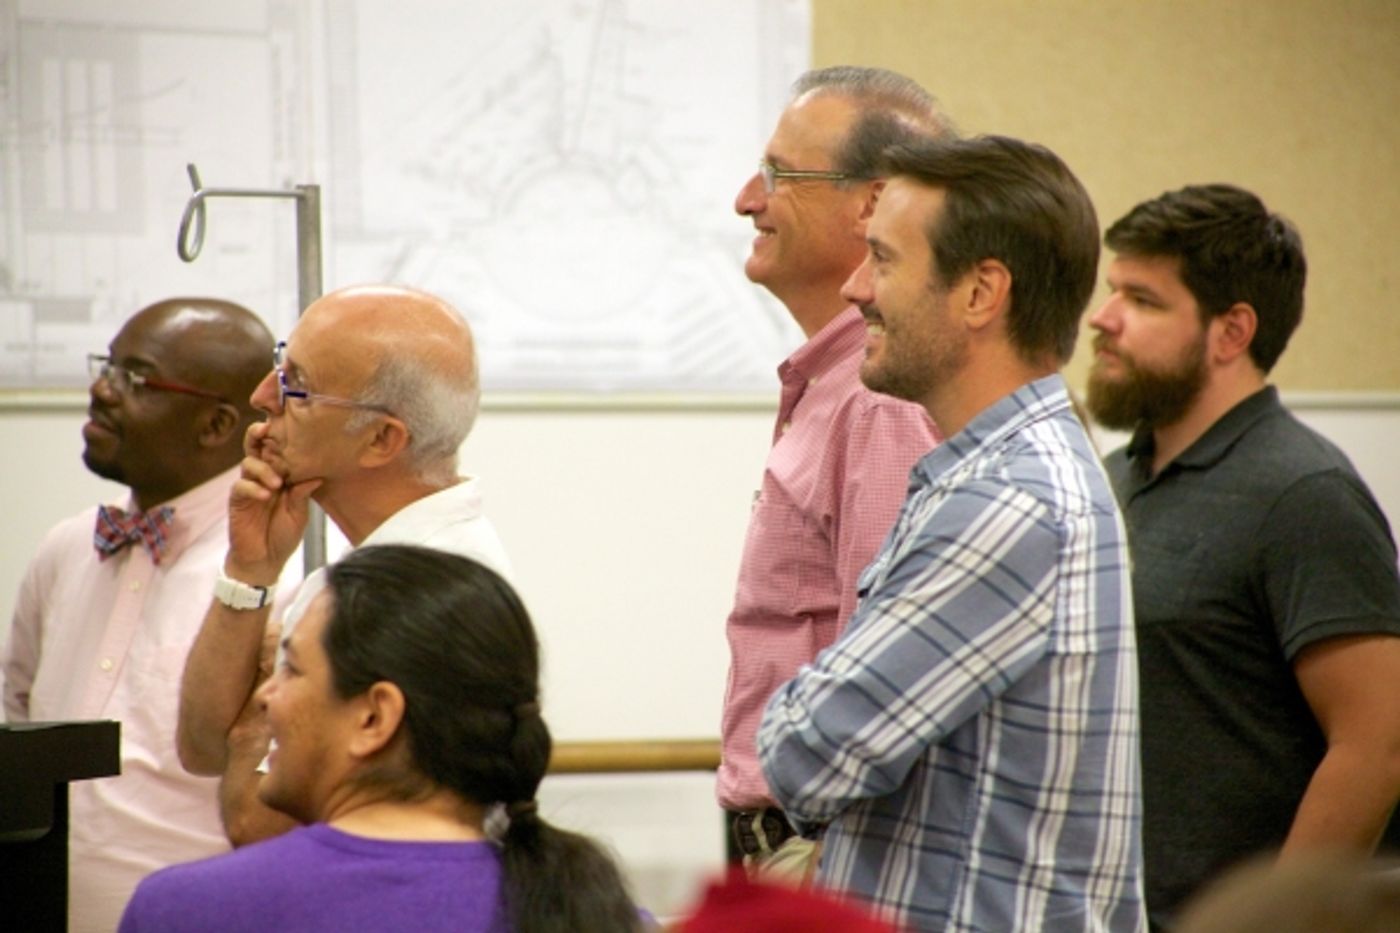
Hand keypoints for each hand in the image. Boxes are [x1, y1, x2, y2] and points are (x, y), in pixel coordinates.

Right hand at [226, 422, 321, 582]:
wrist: (265, 560)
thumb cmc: (283, 535)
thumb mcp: (300, 514)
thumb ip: (303, 495)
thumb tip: (317, 476)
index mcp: (282, 476)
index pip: (279, 450)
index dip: (282, 437)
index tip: (291, 425)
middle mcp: (264, 476)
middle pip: (257, 447)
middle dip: (259, 434)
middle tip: (266, 429)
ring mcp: (249, 486)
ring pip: (249, 462)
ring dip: (263, 469)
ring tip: (276, 484)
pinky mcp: (237, 500)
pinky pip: (241, 485)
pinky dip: (253, 487)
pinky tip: (264, 495)